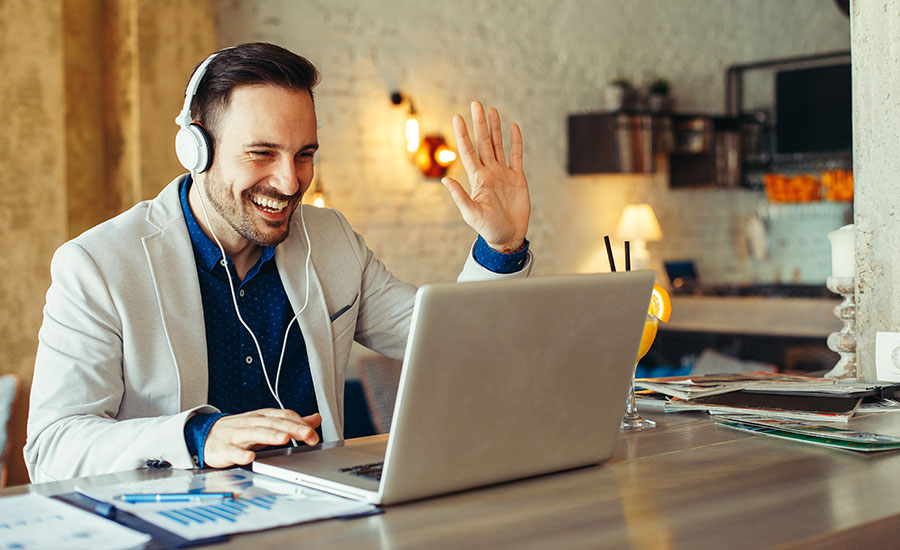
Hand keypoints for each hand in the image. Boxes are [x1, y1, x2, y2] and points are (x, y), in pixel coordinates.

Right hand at [203, 409, 320, 467]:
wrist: (207, 435)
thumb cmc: (240, 430)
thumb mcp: (267, 423)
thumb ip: (291, 422)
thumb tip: (315, 419)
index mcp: (262, 417)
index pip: (284, 416)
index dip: (300, 424)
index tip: (314, 434)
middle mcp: (251, 423)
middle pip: (273, 423)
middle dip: (292, 428)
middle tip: (308, 434)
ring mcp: (236, 435)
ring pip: (255, 433)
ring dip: (270, 435)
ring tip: (284, 439)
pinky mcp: (224, 449)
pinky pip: (233, 452)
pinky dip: (241, 454)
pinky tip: (249, 457)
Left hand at [442, 101, 530, 251]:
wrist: (507, 236)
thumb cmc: (488, 228)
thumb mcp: (471, 213)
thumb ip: (460, 196)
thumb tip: (445, 180)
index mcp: (477, 179)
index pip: (469, 151)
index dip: (463, 134)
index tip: (457, 117)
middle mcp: (489, 172)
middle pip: (484, 142)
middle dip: (479, 123)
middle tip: (476, 104)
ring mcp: (503, 173)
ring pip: (498, 145)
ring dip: (495, 128)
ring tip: (491, 110)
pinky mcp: (517, 178)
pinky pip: (516, 156)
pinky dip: (515, 141)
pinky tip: (513, 127)